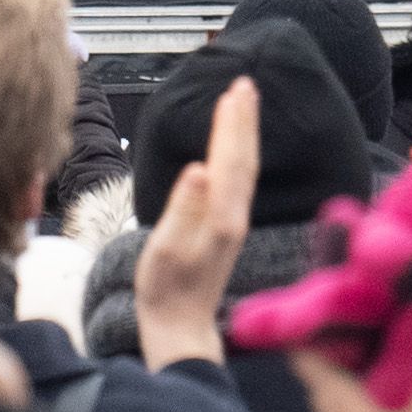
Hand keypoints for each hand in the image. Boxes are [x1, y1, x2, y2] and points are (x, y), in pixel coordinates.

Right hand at [138, 77, 259, 367]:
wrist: (180, 327)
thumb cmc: (166, 290)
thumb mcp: (166, 249)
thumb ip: (183, 209)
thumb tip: (199, 169)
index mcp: (222, 217)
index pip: (230, 160)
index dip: (232, 124)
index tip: (234, 90)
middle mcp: (235, 217)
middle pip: (244, 159)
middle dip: (244, 120)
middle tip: (245, 84)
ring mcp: (233, 223)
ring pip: (245, 169)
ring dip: (244, 134)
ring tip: (243, 105)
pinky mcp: (227, 228)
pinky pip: (239, 181)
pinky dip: (239, 154)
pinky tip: (232, 148)